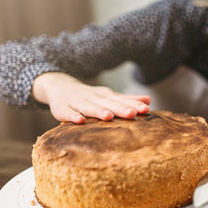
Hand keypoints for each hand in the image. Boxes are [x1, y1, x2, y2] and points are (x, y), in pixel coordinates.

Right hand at [32, 72, 150, 122]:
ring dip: (98, 111)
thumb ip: (127, 99)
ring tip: (108, 116)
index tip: (146, 109)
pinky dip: (73, 116)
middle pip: (108, 103)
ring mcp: (77, 102)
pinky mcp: (63, 109)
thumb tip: (148, 100)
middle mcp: (93, 97)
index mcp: (105, 95)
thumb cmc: (90, 96)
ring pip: (89, 107)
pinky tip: (80, 121)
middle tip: (133, 113)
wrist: (59, 87)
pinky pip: (68, 113)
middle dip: (120, 108)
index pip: (121, 100)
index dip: (133, 104)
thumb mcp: (108, 96)